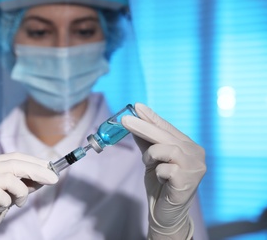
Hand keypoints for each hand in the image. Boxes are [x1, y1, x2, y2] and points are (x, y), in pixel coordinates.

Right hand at [0, 153, 58, 239]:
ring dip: (21, 192)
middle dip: (37, 171)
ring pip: (10, 178)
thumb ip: (23, 184)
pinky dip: (7, 202)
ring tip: (19, 203)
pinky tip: (1, 208)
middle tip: (53, 179)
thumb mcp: (9, 195)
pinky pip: (1, 194)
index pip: (14, 156)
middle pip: (14, 163)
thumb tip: (45, 176)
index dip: (34, 161)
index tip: (51, 167)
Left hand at [122, 103, 205, 238]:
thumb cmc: (160, 184)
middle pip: (166, 135)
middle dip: (143, 126)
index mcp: (188, 145)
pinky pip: (166, 168)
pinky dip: (158, 172)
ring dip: (152, 155)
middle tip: (124, 119)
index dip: (151, 117)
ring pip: (167, 149)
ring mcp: (195, 166)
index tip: (136, 106)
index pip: (167, 127)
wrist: (166, 213)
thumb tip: (132, 122)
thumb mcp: (152, 159)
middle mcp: (196, 153)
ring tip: (150, 164)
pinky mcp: (189, 180)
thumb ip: (146, 142)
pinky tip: (163, 180)